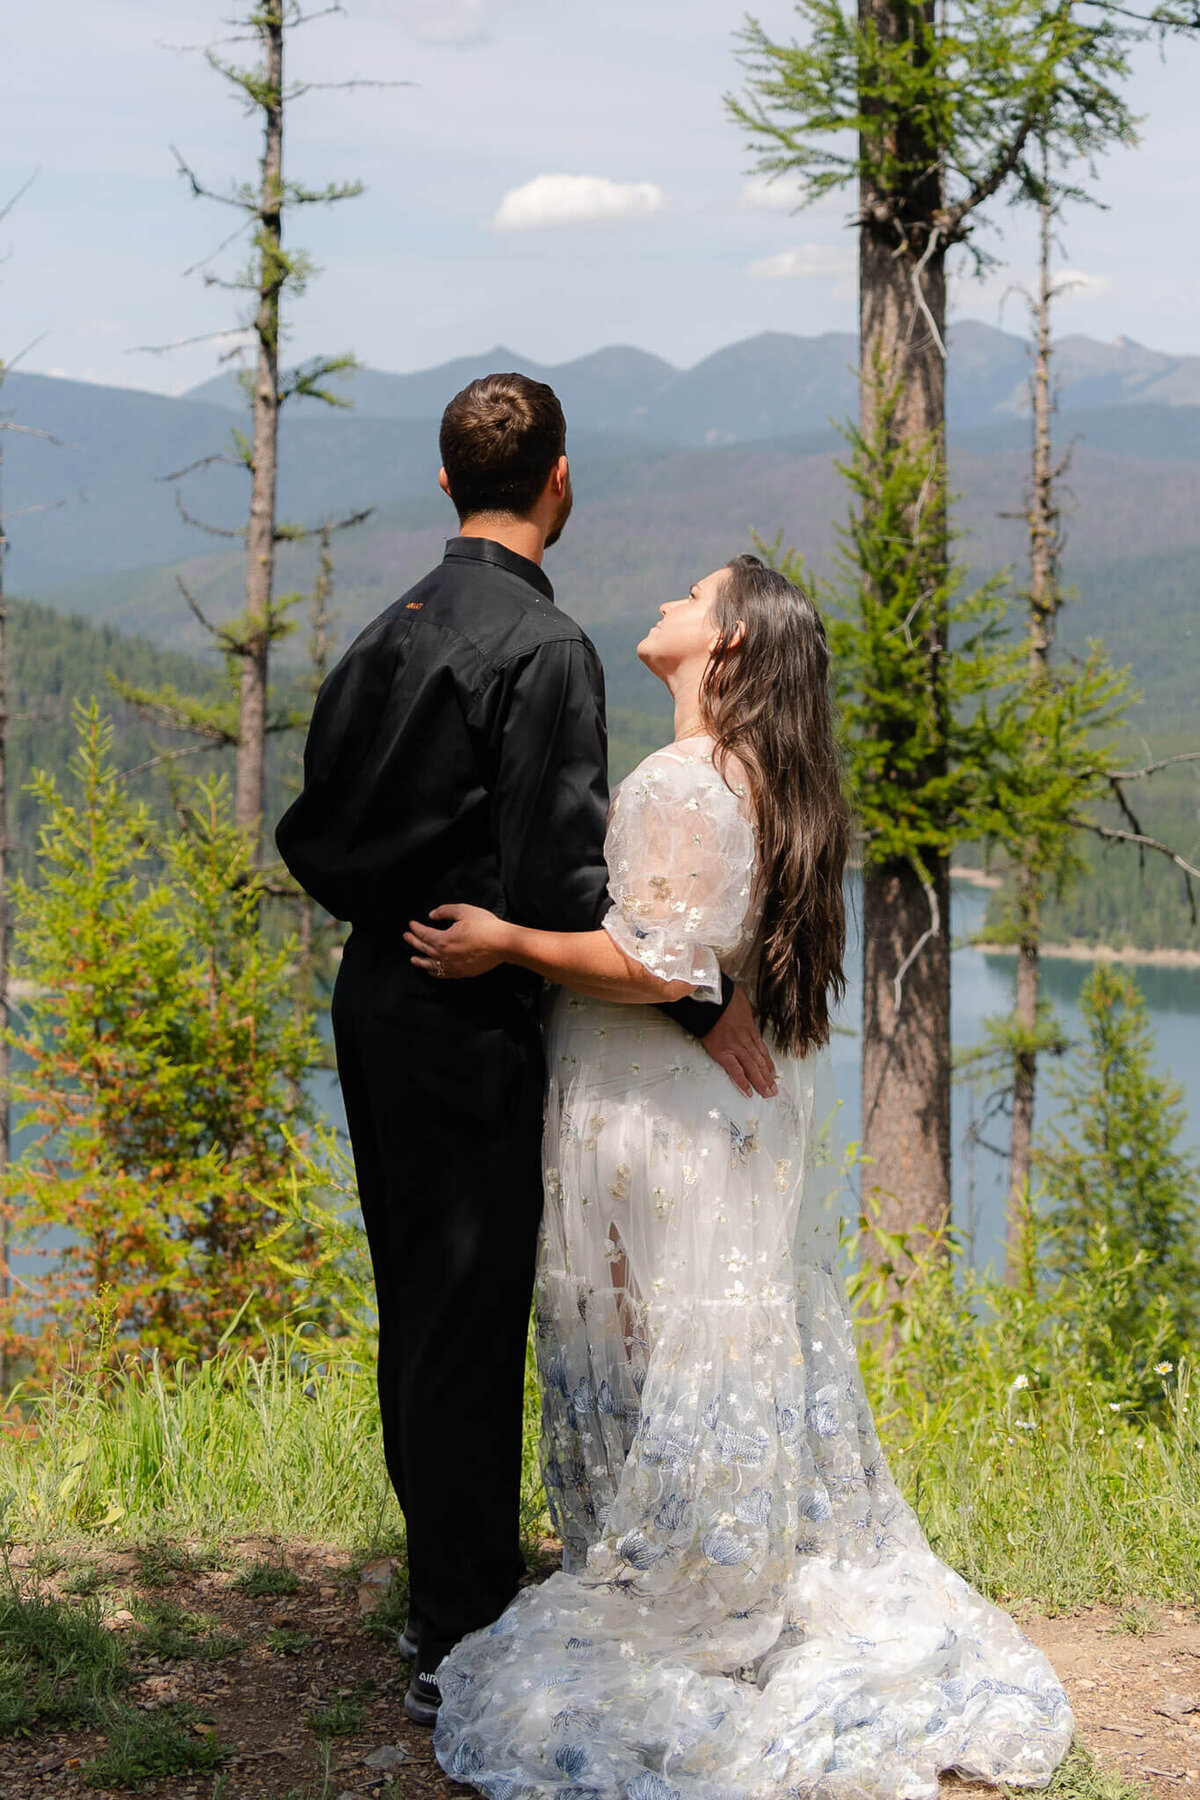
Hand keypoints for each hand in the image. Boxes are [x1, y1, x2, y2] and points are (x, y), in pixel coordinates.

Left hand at [404, 904, 512, 979]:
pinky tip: (430, 970)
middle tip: (406, 937)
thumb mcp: (464, 911)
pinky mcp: (461, 972)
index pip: (424, 934)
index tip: (410, 924)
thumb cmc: (485, 926)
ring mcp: (453, 966)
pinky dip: (433, 972)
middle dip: (413, 942)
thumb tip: (431, 915)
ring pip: (431, 965)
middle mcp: (445, 955)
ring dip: (420, 960)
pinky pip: (443, 974)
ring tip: (412, 958)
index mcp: (443, 940)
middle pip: (424, 949)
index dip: (415, 928)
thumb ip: (445, 911)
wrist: (503, 944)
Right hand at [699, 984, 776, 1099]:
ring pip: (752, 1069)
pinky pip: (735, 1071)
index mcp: (750, 1030)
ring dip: (761, 1083)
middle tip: (773, 1090)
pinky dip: (742, 1082)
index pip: (762, 1051)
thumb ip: (746, 1010)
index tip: (773, 1073)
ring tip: (767, 1094)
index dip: (769, 1064)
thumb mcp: (742, 1001)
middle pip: (760, 1062)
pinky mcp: (723, 1053)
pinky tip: (748, 1092)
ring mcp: (736, 1048)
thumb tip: (748, 1010)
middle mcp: (746, 1041)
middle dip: (768, 1078)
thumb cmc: (724, 997)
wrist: (712, 998)